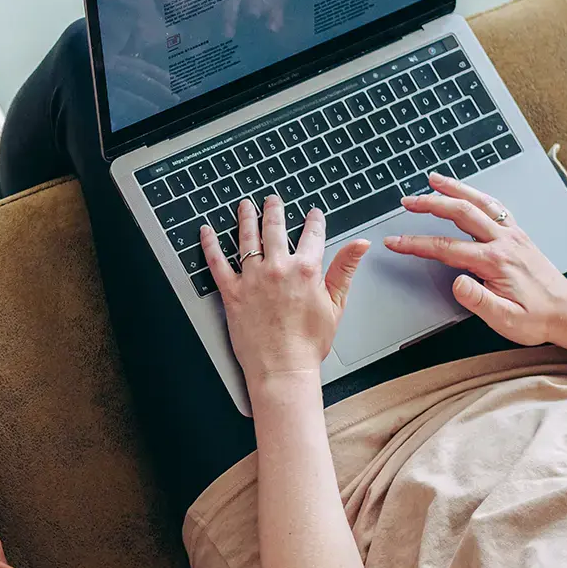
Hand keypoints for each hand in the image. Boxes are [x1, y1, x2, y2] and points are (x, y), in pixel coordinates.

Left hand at [203, 196, 367, 387]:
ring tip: (245, 206)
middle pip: (275, 229)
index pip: (312, 235)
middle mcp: (277, 268)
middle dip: (274, 210)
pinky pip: (217, 262)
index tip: (313, 214)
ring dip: (245, 218)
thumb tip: (360, 244)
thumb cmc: (309, 342)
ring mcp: (252, 279)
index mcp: (306, 270)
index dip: (314, 221)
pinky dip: (209, 244)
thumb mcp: (336, 304)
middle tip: (272, 200)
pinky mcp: (232, 292)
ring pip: (246, 239)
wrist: (283, 367)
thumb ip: (345, 269)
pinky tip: (206, 231)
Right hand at [382, 173, 566, 346]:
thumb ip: (479, 301)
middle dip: (431, 204)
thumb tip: (456, 283)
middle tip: (408, 201)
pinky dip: (479, 195)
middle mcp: (504, 241)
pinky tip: (469, 192)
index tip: (395, 242)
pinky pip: (497, 207)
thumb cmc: (537, 318)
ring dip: (455, 189)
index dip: (416, 243)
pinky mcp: (520, 236)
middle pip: (461, 213)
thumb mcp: (505, 319)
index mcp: (495, 261)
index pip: (446, 247)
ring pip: (480, 202)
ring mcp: (514, 235)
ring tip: (434, 180)